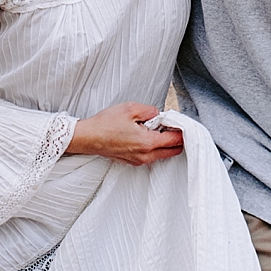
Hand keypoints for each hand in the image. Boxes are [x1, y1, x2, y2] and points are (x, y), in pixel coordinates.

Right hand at [63, 102, 184, 164]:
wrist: (88, 138)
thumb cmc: (106, 123)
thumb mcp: (131, 108)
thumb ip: (150, 111)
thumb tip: (158, 115)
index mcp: (147, 143)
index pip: (175, 140)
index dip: (182, 130)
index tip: (181, 122)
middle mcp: (145, 156)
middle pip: (173, 151)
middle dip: (177, 139)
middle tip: (173, 125)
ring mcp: (139, 161)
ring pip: (162, 155)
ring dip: (165, 143)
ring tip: (157, 128)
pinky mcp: (132, 162)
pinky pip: (151, 156)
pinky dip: (154, 147)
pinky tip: (146, 135)